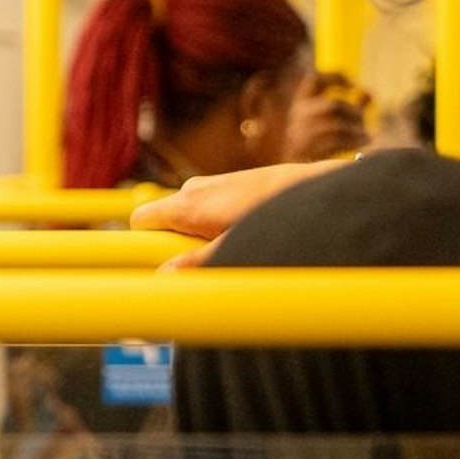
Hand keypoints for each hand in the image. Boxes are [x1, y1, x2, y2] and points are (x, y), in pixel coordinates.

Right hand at [130, 160, 345, 245]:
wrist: (319, 189)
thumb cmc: (279, 217)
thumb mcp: (237, 247)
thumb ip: (197, 262)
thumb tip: (163, 277)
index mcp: (188, 204)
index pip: (140, 220)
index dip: (144, 243)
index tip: (160, 262)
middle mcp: (194, 189)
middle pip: (164, 219)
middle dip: (176, 239)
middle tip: (207, 258)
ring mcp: (213, 182)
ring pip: (188, 213)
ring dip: (199, 231)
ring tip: (234, 243)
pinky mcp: (231, 181)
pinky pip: (209, 205)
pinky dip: (217, 220)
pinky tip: (249, 229)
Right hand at [283, 70, 369, 161]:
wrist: (294, 165)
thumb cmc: (317, 139)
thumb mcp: (331, 119)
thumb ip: (353, 106)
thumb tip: (370, 93)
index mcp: (301, 102)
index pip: (314, 80)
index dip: (335, 78)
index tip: (354, 86)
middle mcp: (299, 115)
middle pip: (333, 105)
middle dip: (354, 113)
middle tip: (364, 121)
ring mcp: (301, 133)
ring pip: (336, 125)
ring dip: (357, 130)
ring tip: (367, 136)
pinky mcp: (307, 150)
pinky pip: (336, 142)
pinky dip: (354, 141)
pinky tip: (362, 143)